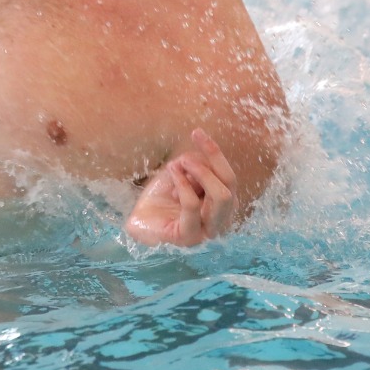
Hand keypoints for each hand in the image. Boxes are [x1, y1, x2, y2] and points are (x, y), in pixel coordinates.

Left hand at [125, 127, 238, 246]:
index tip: (197, 132)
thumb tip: (202, 157)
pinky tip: (172, 174)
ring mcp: (208, 231)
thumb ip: (195, 165)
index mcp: (223, 204)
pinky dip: (183, 184)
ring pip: (221, 196)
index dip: (215, 152)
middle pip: (230, 184)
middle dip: (212, 160)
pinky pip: (193, 205)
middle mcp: (222, 219)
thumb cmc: (161, 198)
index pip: (229, 176)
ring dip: (201, 173)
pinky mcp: (190, 237)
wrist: (139, 220)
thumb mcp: (180, 174)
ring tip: (178, 164)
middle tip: (186, 155)